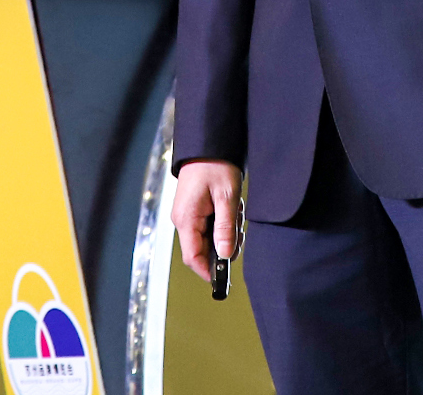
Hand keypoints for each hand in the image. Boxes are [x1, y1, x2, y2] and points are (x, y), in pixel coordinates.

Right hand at [172, 159, 242, 283]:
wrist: (208, 143)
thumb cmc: (215, 165)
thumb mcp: (226, 196)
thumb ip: (225, 228)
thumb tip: (225, 255)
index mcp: (186, 219)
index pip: (193, 257)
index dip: (208, 271)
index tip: (224, 279)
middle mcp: (182, 220)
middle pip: (202, 250)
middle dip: (224, 246)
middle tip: (239, 231)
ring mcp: (187, 215)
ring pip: (208, 238)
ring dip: (226, 232)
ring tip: (236, 212)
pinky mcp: (194, 210)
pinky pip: (208, 227)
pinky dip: (223, 223)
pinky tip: (231, 208)